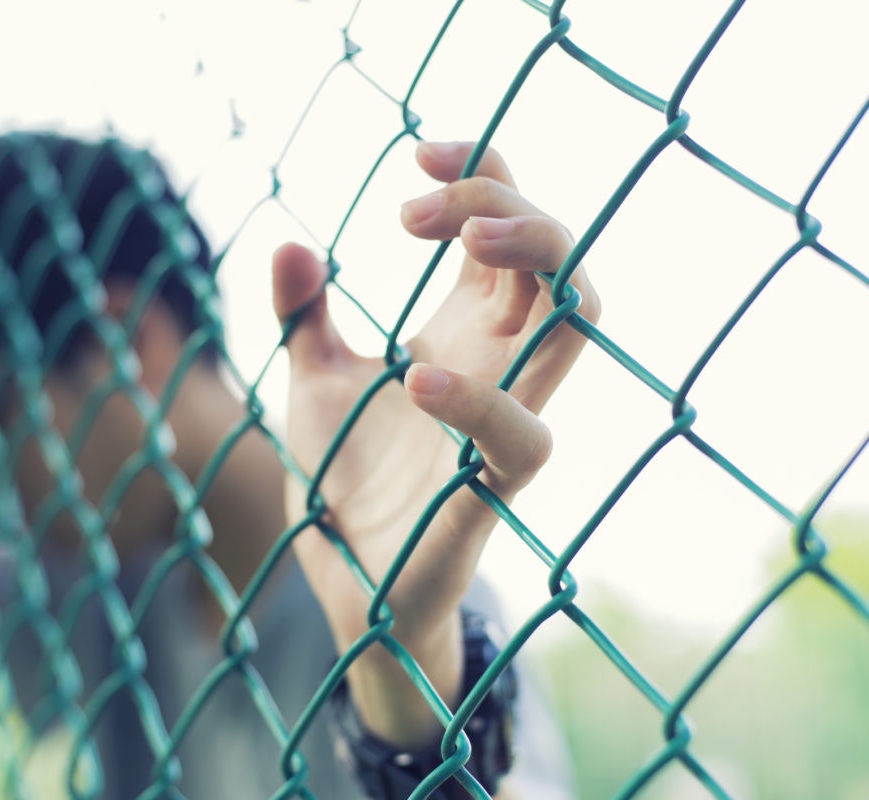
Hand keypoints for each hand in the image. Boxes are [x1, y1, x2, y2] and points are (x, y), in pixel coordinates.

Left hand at [271, 141, 598, 747]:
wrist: (344, 579)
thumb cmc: (344, 477)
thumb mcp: (311, 380)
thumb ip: (303, 315)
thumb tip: (290, 243)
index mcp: (466, 328)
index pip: (510, 224)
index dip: (485, 169)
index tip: (417, 155)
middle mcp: (499, 363)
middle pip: (559, 256)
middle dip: (507, 202)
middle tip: (416, 210)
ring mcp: (504, 420)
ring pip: (578, 322)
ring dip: (536, 257)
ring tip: (460, 237)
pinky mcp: (493, 488)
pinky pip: (523, 436)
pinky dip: (480, 398)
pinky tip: (414, 376)